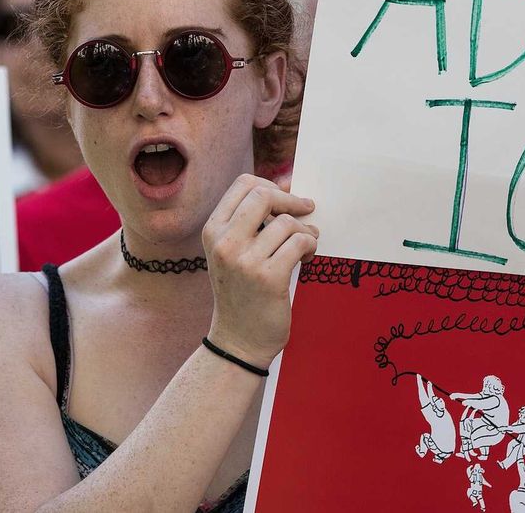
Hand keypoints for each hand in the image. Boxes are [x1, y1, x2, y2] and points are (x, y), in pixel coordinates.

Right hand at [202, 173, 317, 370]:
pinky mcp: (268, 278)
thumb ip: (250, 222)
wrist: (238, 340)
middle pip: (264, 195)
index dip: (272, 186)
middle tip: (306, 210)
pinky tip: (307, 258)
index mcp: (213, 231)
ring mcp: (245, 261)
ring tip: (305, 246)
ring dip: (306, 231)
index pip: (244, 184)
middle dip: (292, 201)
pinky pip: (300, 242)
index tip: (286, 200)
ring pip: (288, 223)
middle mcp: (224, 242)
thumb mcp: (231, 252)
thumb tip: (286, 188)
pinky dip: (311, 246)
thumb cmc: (242, 291)